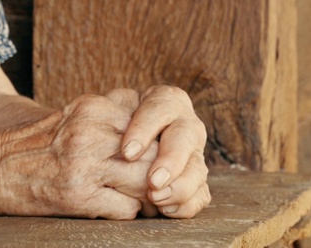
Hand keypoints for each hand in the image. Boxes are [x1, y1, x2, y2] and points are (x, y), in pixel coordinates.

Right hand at [0, 94, 157, 219]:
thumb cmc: (35, 145)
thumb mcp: (73, 116)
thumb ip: (110, 119)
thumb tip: (152, 136)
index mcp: (93, 109)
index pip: (149, 126)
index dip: (160, 146)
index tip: (162, 160)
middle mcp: (92, 132)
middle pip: (153, 153)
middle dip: (161, 172)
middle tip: (162, 184)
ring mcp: (85, 165)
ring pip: (145, 182)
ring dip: (149, 195)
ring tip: (145, 199)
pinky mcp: (77, 197)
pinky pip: (125, 209)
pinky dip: (127, 212)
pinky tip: (117, 208)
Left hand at [112, 86, 210, 217]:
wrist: (114, 149)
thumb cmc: (110, 126)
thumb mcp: (109, 112)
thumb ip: (110, 115)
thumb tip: (114, 137)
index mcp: (167, 101)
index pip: (161, 108)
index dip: (146, 129)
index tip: (127, 152)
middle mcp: (186, 125)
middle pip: (186, 136)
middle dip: (171, 159)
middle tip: (153, 180)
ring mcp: (195, 153)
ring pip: (197, 168)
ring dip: (180, 186)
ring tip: (156, 198)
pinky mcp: (197, 181)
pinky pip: (201, 194)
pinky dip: (186, 204)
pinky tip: (166, 210)